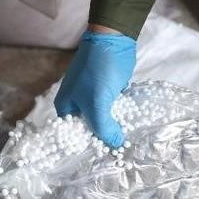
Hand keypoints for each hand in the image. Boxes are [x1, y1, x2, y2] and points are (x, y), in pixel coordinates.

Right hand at [55, 29, 135, 147]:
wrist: (113, 39)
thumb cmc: (98, 71)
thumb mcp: (97, 103)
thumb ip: (104, 128)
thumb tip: (116, 144)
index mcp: (66, 107)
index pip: (74, 135)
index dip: (87, 147)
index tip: (103, 159)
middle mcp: (78, 104)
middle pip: (90, 128)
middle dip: (103, 138)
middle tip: (119, 151)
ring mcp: (94, 97)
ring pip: (104, 119)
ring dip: (115, 127)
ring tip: (128, 142)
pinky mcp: (109, 91)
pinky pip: (115, 109)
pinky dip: (122, 116)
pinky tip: (132, 126)